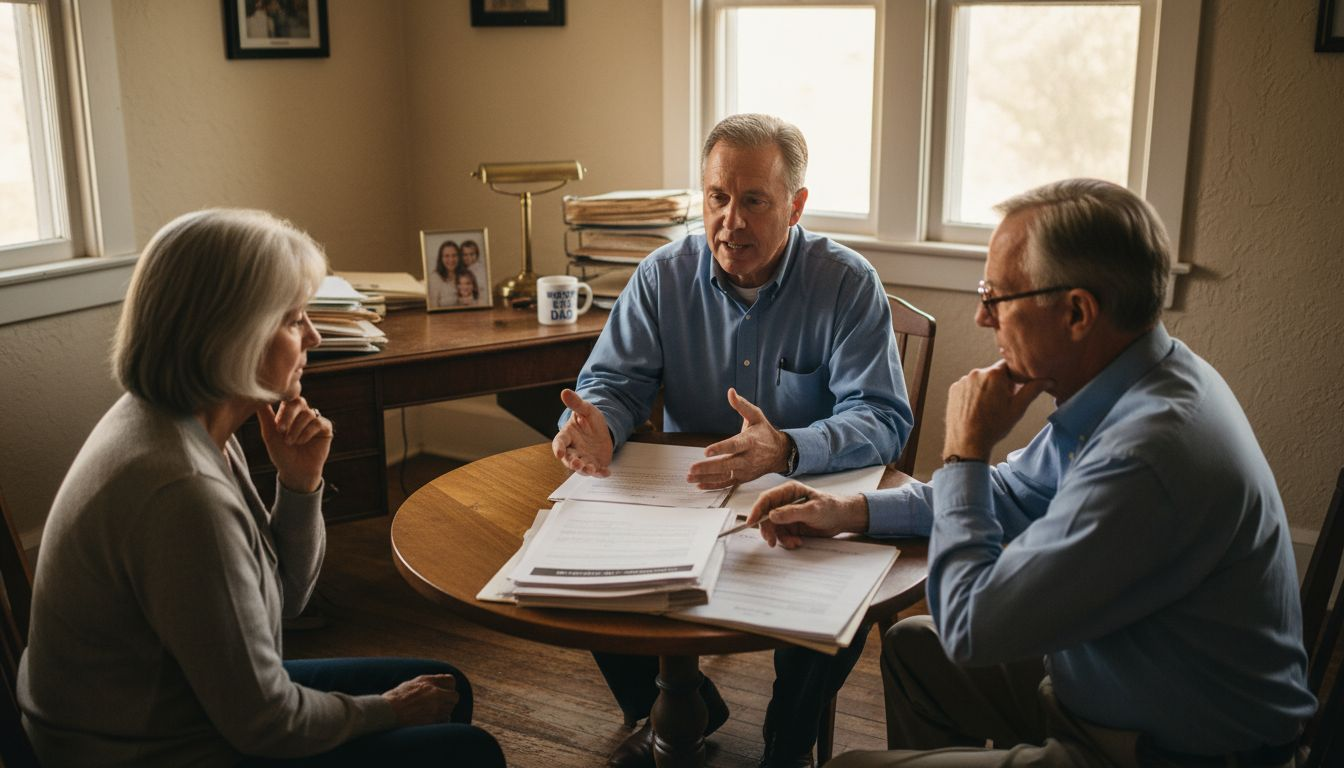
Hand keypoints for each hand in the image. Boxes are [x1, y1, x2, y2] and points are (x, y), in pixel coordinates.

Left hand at [256, 399, 330, 492]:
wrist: (295, 471)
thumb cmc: (282, 454)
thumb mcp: (270, 434)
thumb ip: (265, 415)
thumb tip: (256, 396)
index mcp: (289, 412)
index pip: (287, 399)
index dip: (282, 409)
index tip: (276, 425)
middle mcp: (303, 414)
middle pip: (299, 402)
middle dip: (289, 415)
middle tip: (280, 430)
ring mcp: (315, 420)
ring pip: (308, 414)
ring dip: (296, 429)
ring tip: (290, 442)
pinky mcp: (326, 428)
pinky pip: (319, 422)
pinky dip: (308, 432)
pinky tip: (301, 442)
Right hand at [382, 673, 458, 725]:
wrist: (388, 712)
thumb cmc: (396, 698)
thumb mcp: (411, 683)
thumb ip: (428, 682)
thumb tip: (440, 681)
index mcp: (428, 682)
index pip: (451, 680)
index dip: (450, 686)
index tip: (446, 690)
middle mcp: (434, 694)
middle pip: (454, 696)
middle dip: (450, 699)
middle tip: (442, 702)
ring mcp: (434, 708)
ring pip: (450, 709)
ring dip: (445, 710)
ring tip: (433, 711)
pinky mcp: (432, 720)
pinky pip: (445, 720)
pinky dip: (441, 720)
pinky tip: (432, 719)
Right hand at [552, 389, 613, 476]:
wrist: (603, 429)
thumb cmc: (589, 420)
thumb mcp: (586, 409)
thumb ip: (576, 403)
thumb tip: (565, 392)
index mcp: (567, 436)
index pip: (559, 443)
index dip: (558, 448)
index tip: (559, 453)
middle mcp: (573, 450)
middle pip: (569, 459)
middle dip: (572, 463)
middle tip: (577, 464)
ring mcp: (584, 458)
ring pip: (581, 468)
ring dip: (585, 470)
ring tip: (591, 469)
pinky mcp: (594, 464)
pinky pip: (597, 471)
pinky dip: (601, 473)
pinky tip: (607, 472)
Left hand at [686, 388, 789, 488]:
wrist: (780, 453)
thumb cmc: (764, 432)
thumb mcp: (756, 416)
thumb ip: (742, 405)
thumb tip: (731, 392)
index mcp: (750, 441)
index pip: (734, 446)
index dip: (720, 448)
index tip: (707, 451)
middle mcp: (748, 458)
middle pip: (726, 464)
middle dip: (708, 468)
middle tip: (692, 469)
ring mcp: (745, 470)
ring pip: (724, 476)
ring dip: (706, 478)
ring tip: (690, 477)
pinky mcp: (742, 478)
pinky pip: (727, 484)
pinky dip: (713, 486)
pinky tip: (700, 485)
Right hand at [746, 480, 868, 548]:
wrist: (842, 519)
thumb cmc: (831, 508)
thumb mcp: (812, 510)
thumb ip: (792, 512)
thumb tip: (772, 515)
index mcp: (788, 491)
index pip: (766, 499)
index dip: (756, 510)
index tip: (751, 522)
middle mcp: (785, 502)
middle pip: (766, 515)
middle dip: (767, 529)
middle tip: (771, 540)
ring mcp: (787, 514)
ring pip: (773, 528)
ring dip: (780, 538)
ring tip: (793, 543)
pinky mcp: (791, 525)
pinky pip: (781, 535)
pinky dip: (787, 541)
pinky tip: (797, 542)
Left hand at [942, 360, 1049, 461]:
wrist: (967, 443)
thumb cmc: (993, 427)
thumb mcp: (1018, 408)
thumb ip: (1033, 390)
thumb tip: (1048, 380)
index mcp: (994, 374)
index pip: (1010, 366)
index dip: (1015, 379)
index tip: (1014, 391)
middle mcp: (976, 373)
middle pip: (994, 373)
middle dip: (1000, 385)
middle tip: (1002, 404)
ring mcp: (963, 381)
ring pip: (981, 380)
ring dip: (986, 389)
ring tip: (988, 409)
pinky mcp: (954, 389)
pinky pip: (968, 387)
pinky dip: (973, 394)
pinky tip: (976, 409)